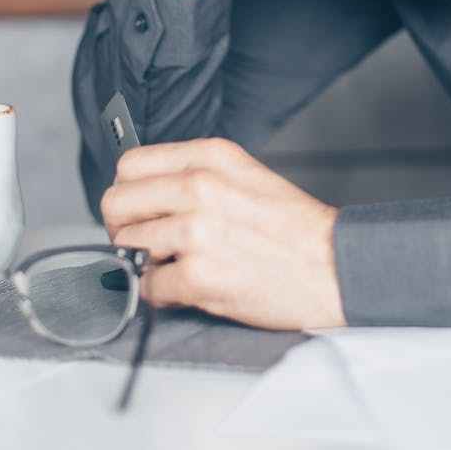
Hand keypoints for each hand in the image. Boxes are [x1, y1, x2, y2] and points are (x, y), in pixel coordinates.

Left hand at [100, 138, 346, 330]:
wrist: (333, 265)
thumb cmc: (293, 227)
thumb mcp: (246, 174)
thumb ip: (196, 174)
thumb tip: (145, 192)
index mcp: (212, 157)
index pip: (131, 164)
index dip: (129, 190)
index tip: (139, 208)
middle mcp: (201, 186)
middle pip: (117, 202)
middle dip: (124, 226)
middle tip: (145, 240)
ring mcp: (197, 231)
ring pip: (128, 245)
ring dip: (146, 262)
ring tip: (178, 264)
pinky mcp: (198, 276)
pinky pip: (147, 286)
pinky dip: (161, 292)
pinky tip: (188, 286)